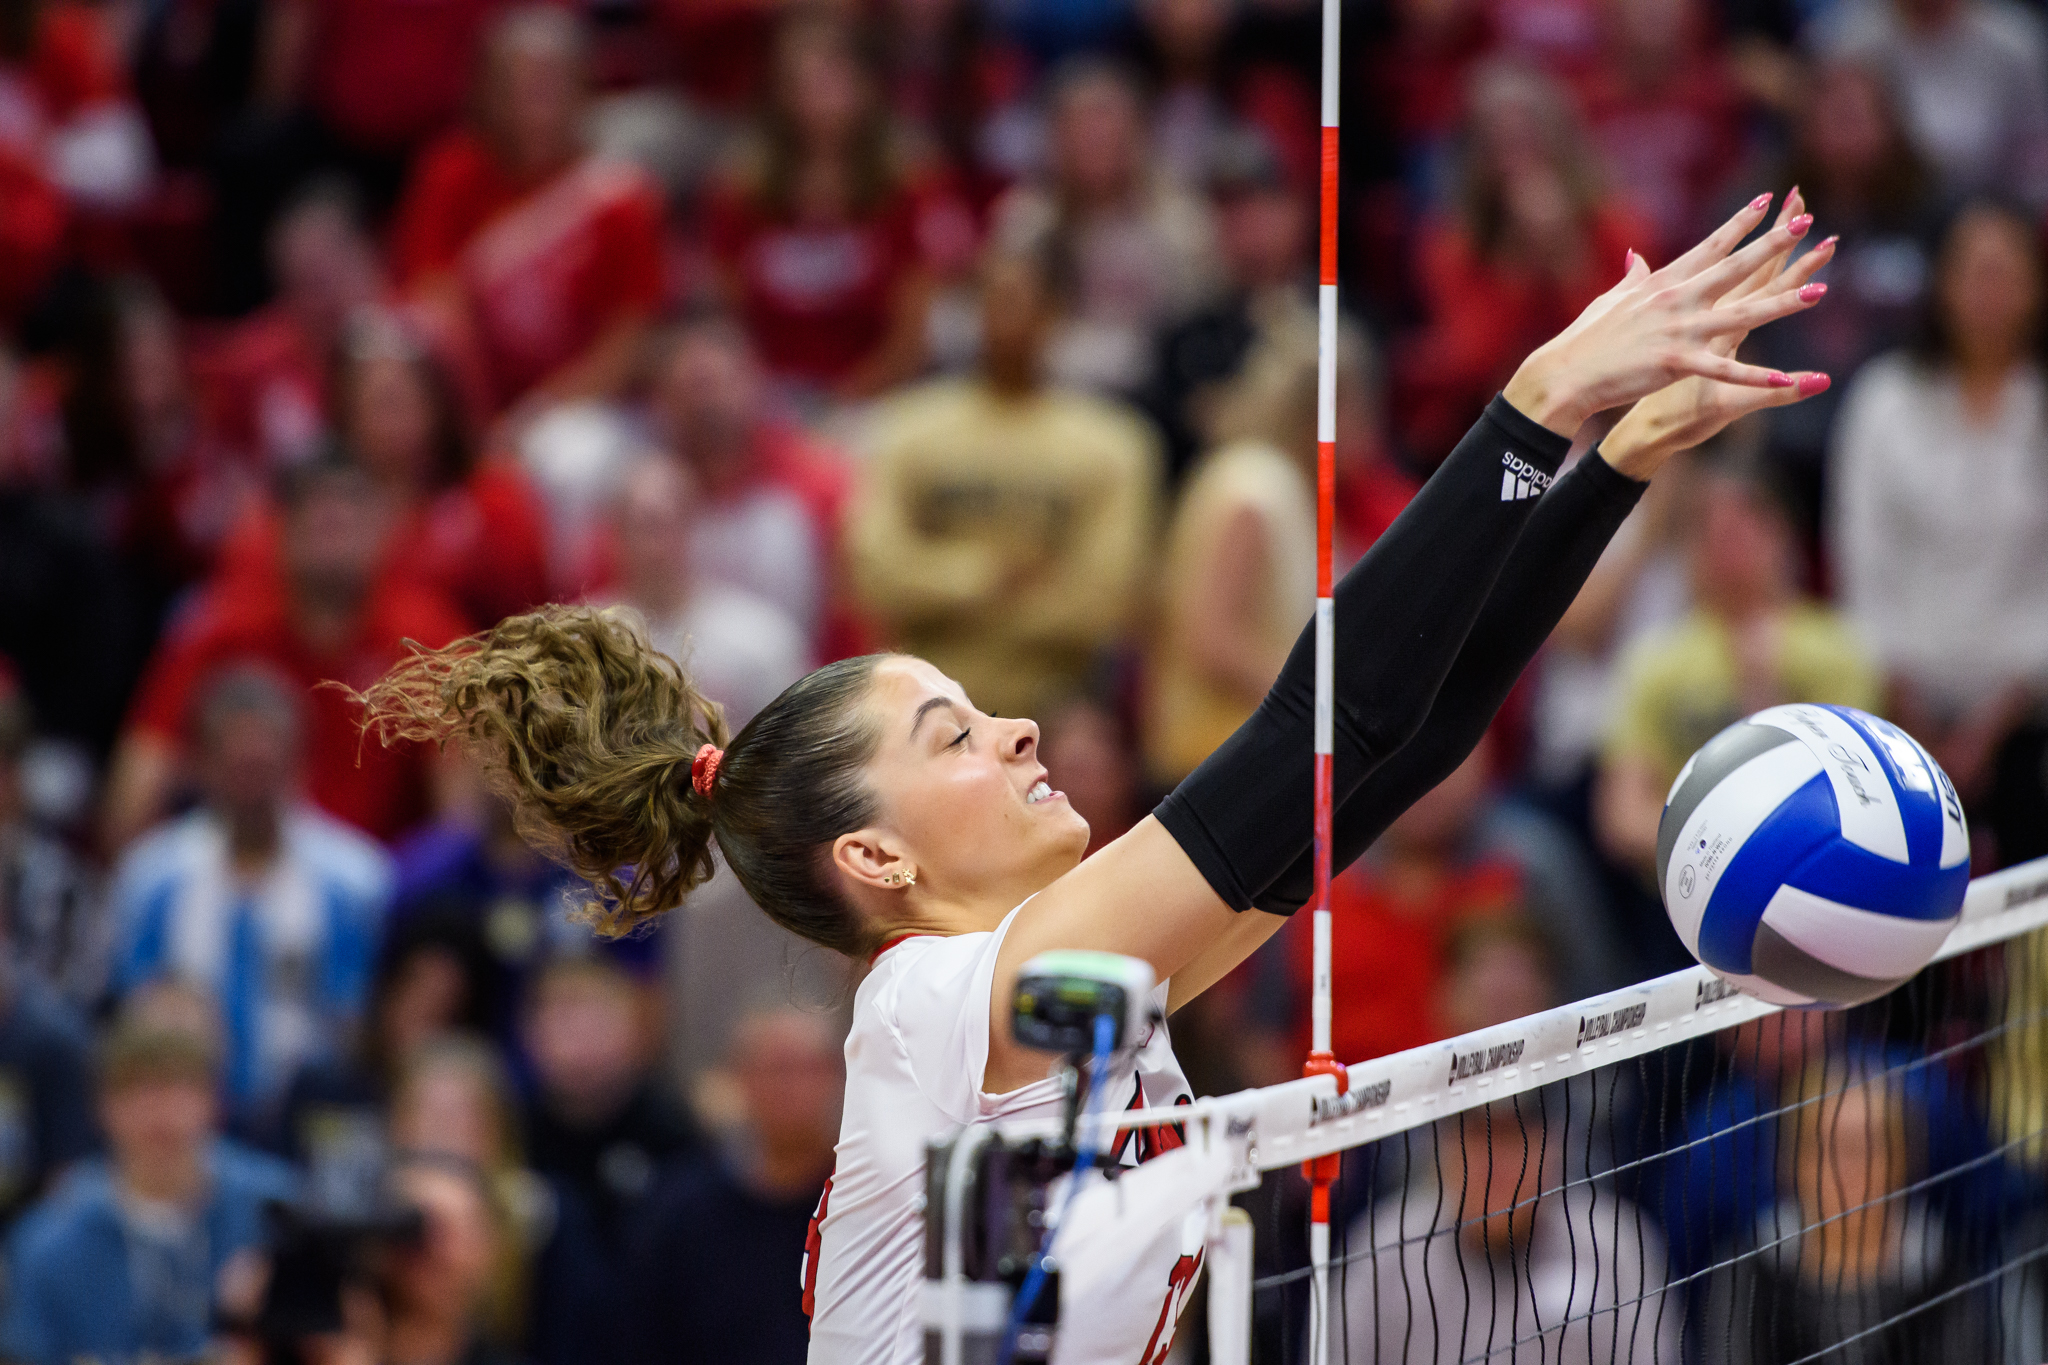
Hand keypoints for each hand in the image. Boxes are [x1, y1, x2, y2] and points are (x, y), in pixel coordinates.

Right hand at [1502, 191, 1825, 436]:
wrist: (1565, 373)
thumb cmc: (1584, 339)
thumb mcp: (1610, 301)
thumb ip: (1632, 279)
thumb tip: (1636, 257)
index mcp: (1663, 283)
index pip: (1710, 247)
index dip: (1741, 224)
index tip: (1769, 201)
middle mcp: (1677, 300)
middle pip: (1734, 268)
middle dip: (1772, 245)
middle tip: (1805, 223)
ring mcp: (1679, 330)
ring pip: (1742, 314)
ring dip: (1782, 303)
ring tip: (1819, 291)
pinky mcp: (1676, 363)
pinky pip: (1725, 370)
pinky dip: (1755, 375)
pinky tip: (1785, 376)